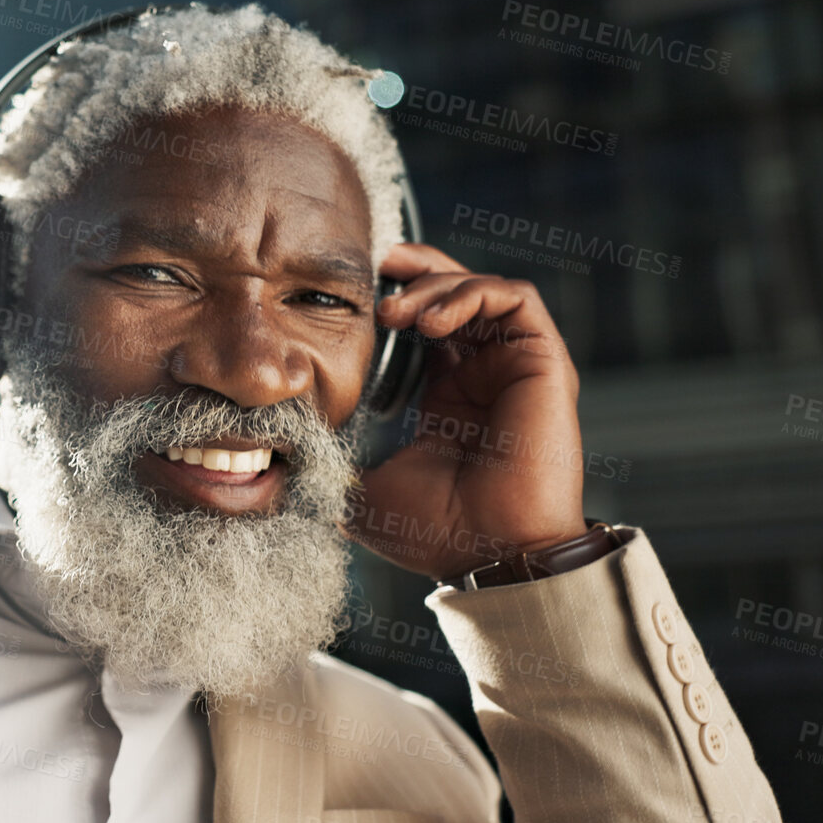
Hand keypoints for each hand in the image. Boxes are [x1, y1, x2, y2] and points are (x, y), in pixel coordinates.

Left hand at [347, 244, 587, 579]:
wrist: (488, 553)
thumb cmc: (435, 531)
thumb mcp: (362, 487)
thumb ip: (332, 463)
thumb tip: (278, 458)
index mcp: (447, 396)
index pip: (424, 323)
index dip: (392, 297)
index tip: (348, 294)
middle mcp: (485, 374)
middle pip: (455, 292)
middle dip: (413, 272)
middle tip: (372, 268)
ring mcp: (516, 367)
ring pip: (483, 288)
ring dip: (434, 284)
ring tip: (393, 310)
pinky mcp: (544, 362)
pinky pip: (517, 299)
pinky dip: (471, 294)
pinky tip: (429, 321)